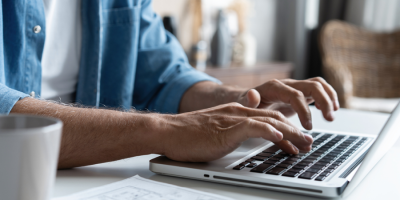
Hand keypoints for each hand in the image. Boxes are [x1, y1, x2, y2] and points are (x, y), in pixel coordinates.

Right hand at [159, 103, 312, 161]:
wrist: (168, 132)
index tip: (296, 142)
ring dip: (290, 133)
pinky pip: (252, 127)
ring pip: (269, 122)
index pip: (268, 119)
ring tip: (304, 143)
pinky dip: (268, 132)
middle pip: (274, 119)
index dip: (286, 131)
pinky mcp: (226, 128)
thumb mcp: (216, 131)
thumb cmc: (188, 135)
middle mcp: (237, 112)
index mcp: (236, 113)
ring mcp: (232, 119)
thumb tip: (246, 138)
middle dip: (295, 132)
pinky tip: (280, 138)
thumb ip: (233, 131)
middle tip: (308, 143)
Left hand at [237, 77, 338, 129]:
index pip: (296, 95)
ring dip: (329, 97)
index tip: (308, 127)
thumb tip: (253, 94)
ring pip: (318, 84)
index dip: (304, 110)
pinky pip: (318, 91)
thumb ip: (248, 102)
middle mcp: (287, 84)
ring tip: (332, 115)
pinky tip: (327, 112)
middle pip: (312, 85)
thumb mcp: (243, 105)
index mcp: (274, 87)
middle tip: (329, 119)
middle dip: (324, 101)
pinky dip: (327, 98)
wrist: (247, 99)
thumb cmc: (246, 104)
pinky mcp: (300, 93)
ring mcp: (295, 87)